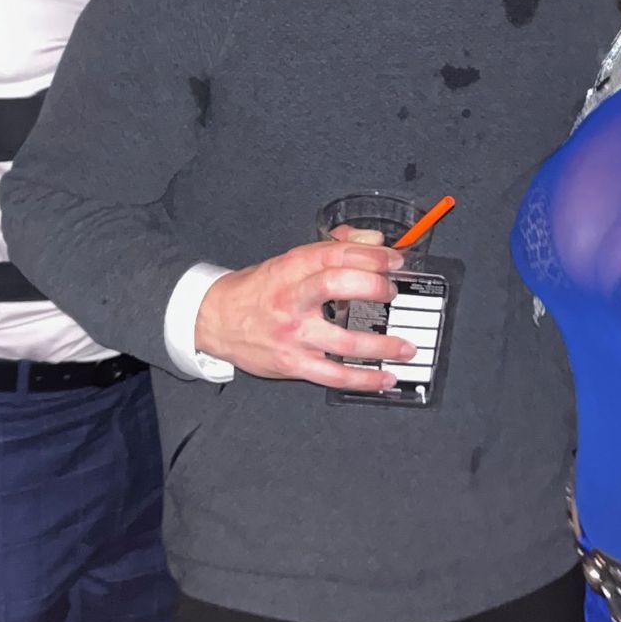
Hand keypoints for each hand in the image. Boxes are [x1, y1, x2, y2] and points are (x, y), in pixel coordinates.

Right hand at [194, 229, 418, 390]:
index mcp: (291, 269)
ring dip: (382, 346)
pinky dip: (364, 380)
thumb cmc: (258, 290)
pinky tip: (385, 377)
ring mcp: (293, 335)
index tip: (395, 260)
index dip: (370, 255)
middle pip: (335, 285)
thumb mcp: (291, 261)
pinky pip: (334, 376)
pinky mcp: (293, 365)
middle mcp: (292, 300)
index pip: (335, 254)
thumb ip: (335, 247)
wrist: (215, 320)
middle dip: (373, 286)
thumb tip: (375, 241)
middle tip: (393, 292)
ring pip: (343, 340)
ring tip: (406, 347)